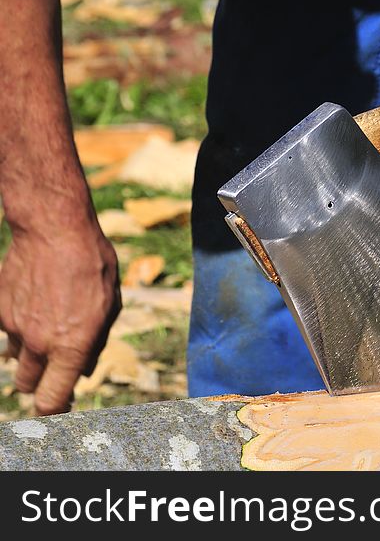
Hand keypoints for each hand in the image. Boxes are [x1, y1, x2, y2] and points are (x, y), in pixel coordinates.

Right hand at [0, 223, 119, 414]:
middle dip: (40, 382)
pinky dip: (16, 328)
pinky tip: (33, 304)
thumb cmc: (93, 264)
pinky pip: (4, 332)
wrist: (55, 230)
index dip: (54, 410)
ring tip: (47, 325)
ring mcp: (14, 327)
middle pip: (27, 385)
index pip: (51, 400)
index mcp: (72, 346)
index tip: (59, 408)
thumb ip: (95, 343)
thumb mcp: (110, 305)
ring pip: (14, 359)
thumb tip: (82, 371)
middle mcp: (39, 343)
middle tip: (54, 366)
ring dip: (28, 355)